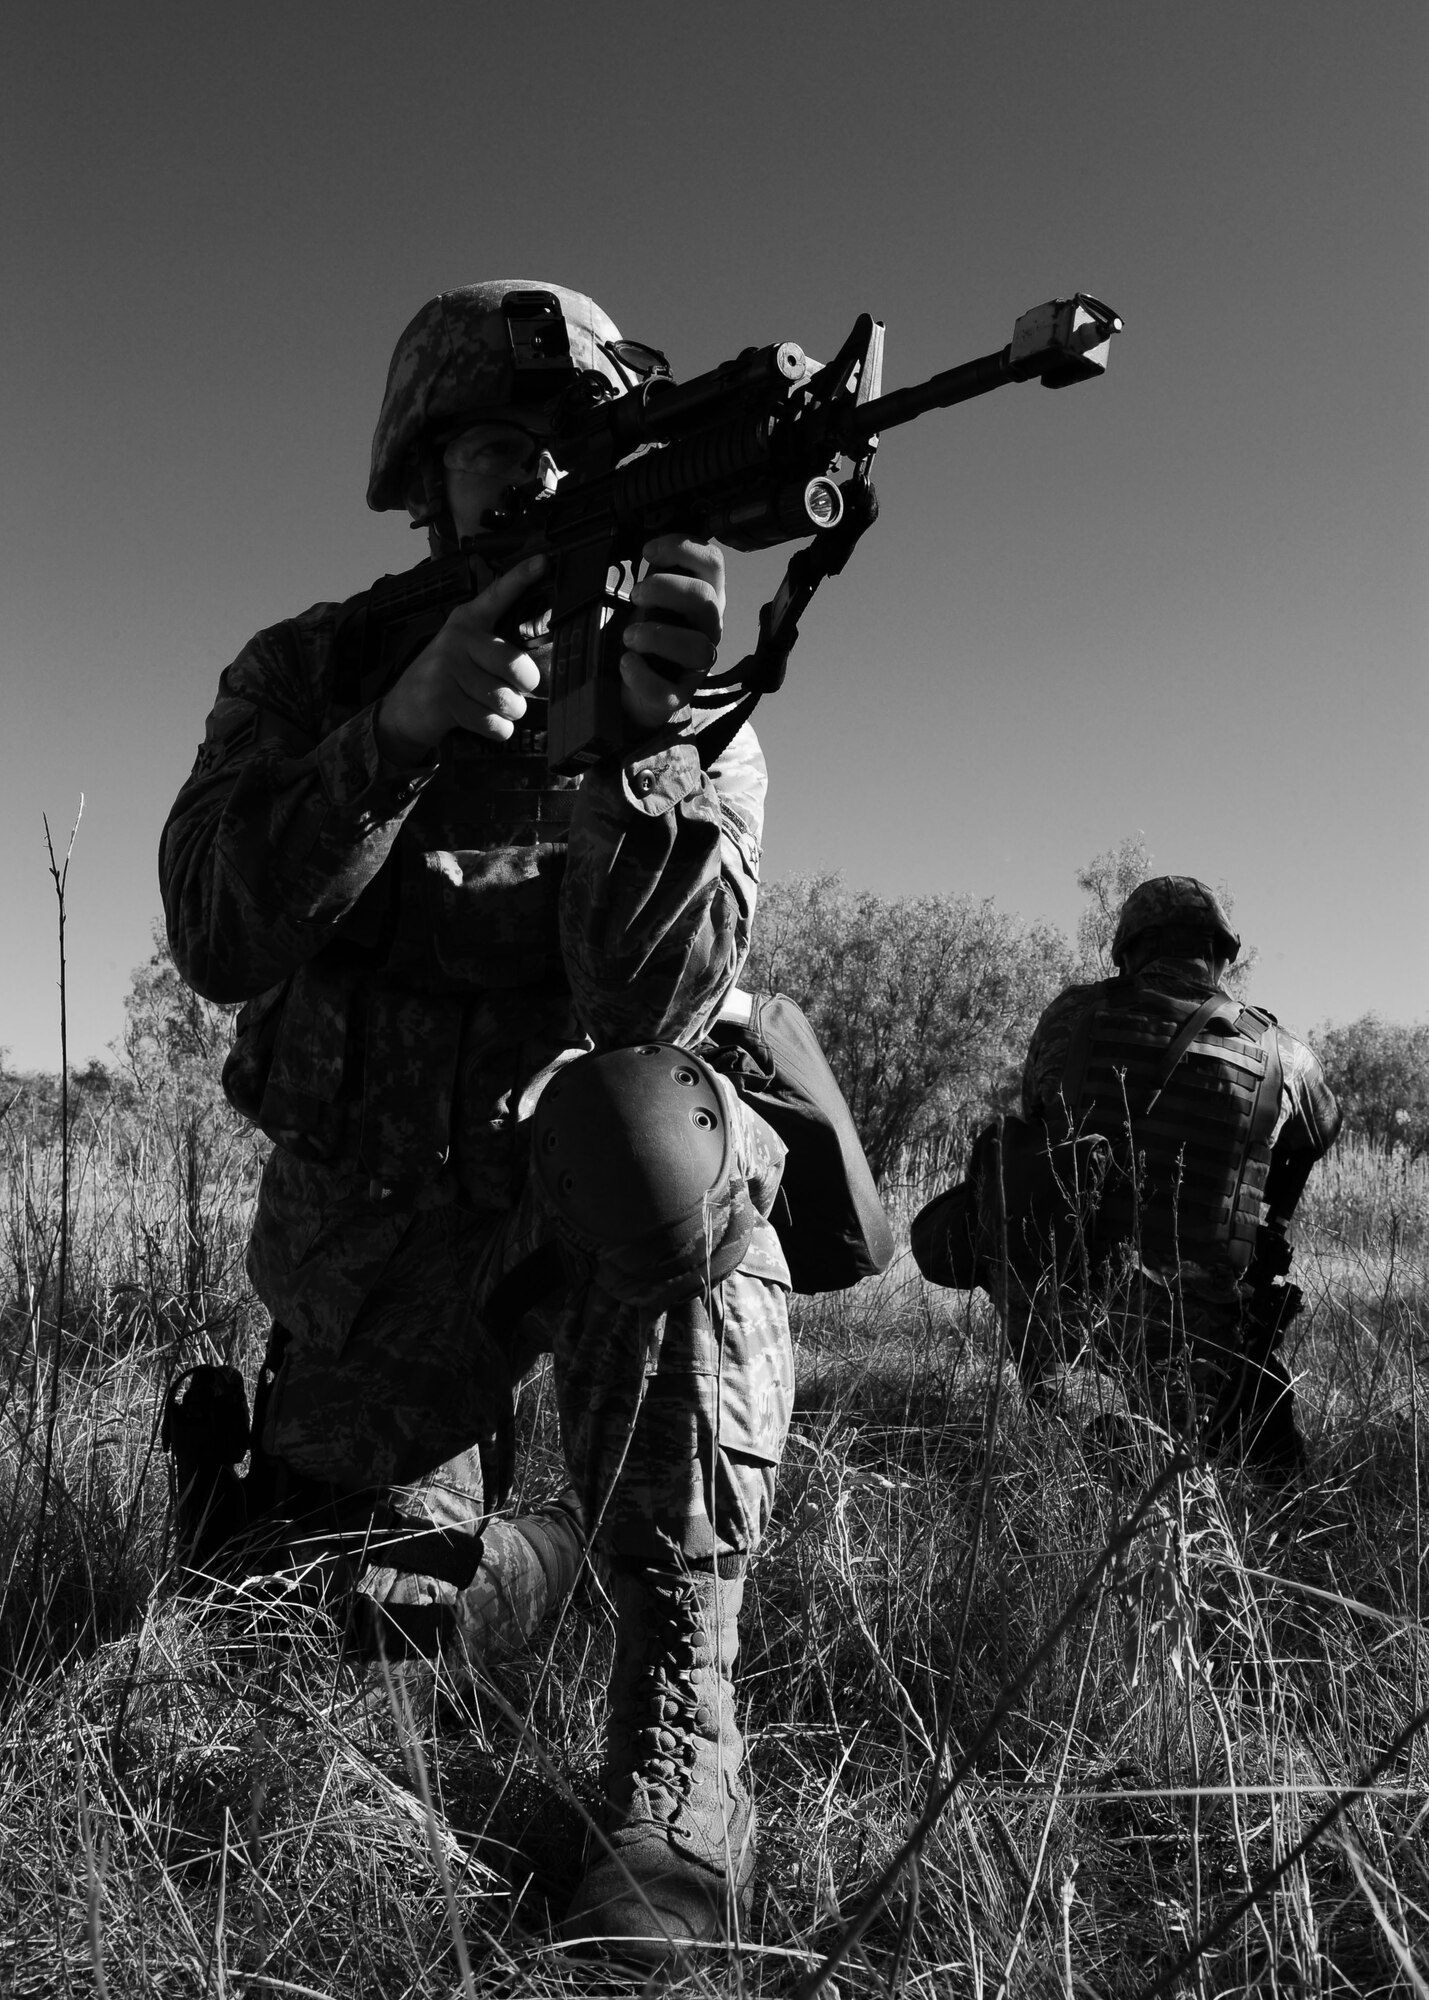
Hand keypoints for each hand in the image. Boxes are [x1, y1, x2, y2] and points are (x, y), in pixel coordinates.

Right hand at [374, 553, 547, 764]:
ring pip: (506, 699)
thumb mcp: (467, 652)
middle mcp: (457, 639)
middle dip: (525, 687)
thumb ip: (500, 649)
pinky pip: (491, 721)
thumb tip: (541, 668)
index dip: (521, 578)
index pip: (497, 595)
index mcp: (468, 621)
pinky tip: (485, 721)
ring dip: (510, 712)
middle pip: (516, 665)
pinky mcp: (442, 699)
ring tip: (496, 707)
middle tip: (517, 691)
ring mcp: (447, 669)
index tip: (542, 562)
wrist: (404, 709)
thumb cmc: (450, 679)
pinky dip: (497, 729)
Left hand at [619, 535, 724, 731]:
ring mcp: (697, 665)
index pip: (713, 562)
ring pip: (697, 647)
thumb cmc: (649, 635)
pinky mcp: (679, 695)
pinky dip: (641, 675)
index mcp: (705, 599)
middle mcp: (708, 629)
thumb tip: (643, 548)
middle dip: (665, 588)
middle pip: (705, 598)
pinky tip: (626, 662)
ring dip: (657, 635)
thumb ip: (656, 575)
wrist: (640, 689)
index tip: (649, 550)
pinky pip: (667, 690)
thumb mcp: (654, 598)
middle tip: (637, 596)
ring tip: (630, 636)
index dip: (683, 547)